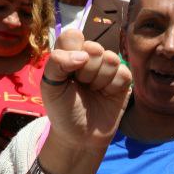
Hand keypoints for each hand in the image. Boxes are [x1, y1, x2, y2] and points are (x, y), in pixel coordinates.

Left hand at [40, 29, 132, 156]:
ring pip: (111, 59)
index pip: (73, 36)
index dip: (72, 50)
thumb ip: (57, 63)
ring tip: (93, 91)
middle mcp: (89, 59)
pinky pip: (124, 73)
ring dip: (100, 79)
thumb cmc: (62, 110)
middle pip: (94, 48)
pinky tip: (106, 95)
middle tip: (80, 85)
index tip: (68, 71)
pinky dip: (113, 87)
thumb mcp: (50, 87)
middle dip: (86, 70)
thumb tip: (83, 55)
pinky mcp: (123, 82)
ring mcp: (107, 69)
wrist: (80, 137)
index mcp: (69, 55)